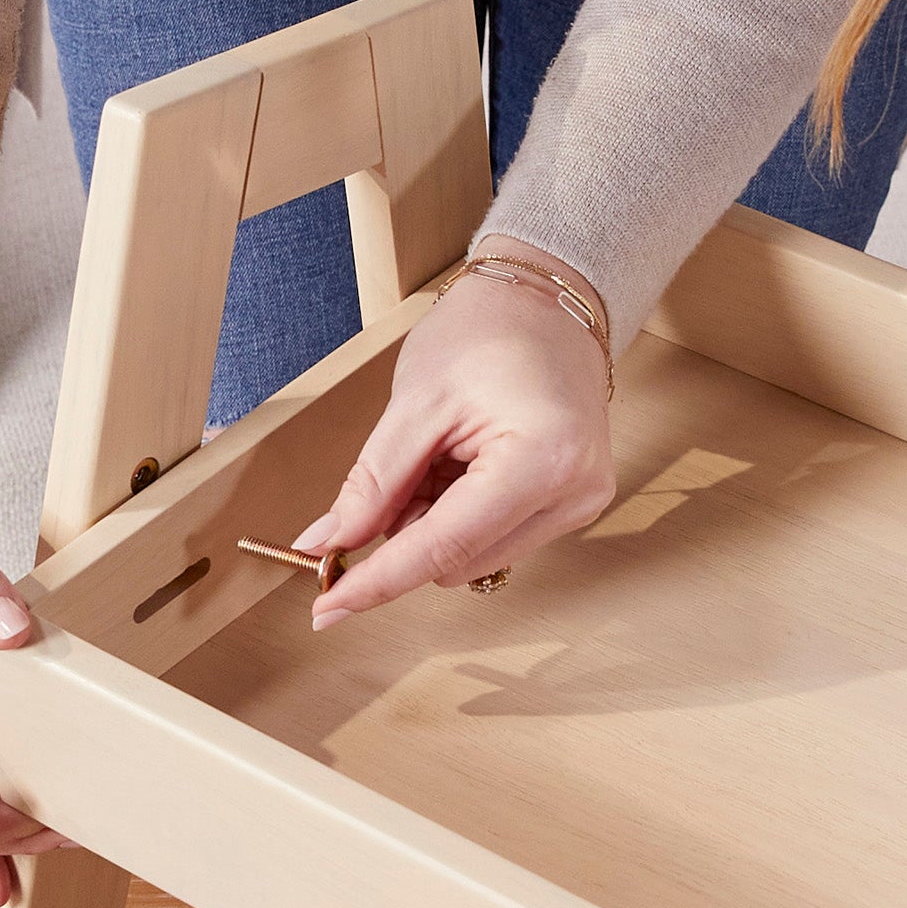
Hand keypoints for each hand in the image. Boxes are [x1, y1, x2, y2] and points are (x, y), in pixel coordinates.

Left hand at [298, 252, 615, 621]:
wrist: (548, 300)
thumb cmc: (488, 331)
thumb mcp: (415, 403)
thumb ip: (371, 484)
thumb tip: (325, 545)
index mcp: (540, 462)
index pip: (442, 548)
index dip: (377, 580)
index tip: (325, 607)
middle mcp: (573, 494)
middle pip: (456, 562)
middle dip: (408, 532)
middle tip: (403, 465)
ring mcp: (581, 504)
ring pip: (474, 559)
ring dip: (437, 523)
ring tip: (444, 453)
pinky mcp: (577, 504)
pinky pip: (497, 539)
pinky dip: (463, 513)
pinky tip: (466, 463)